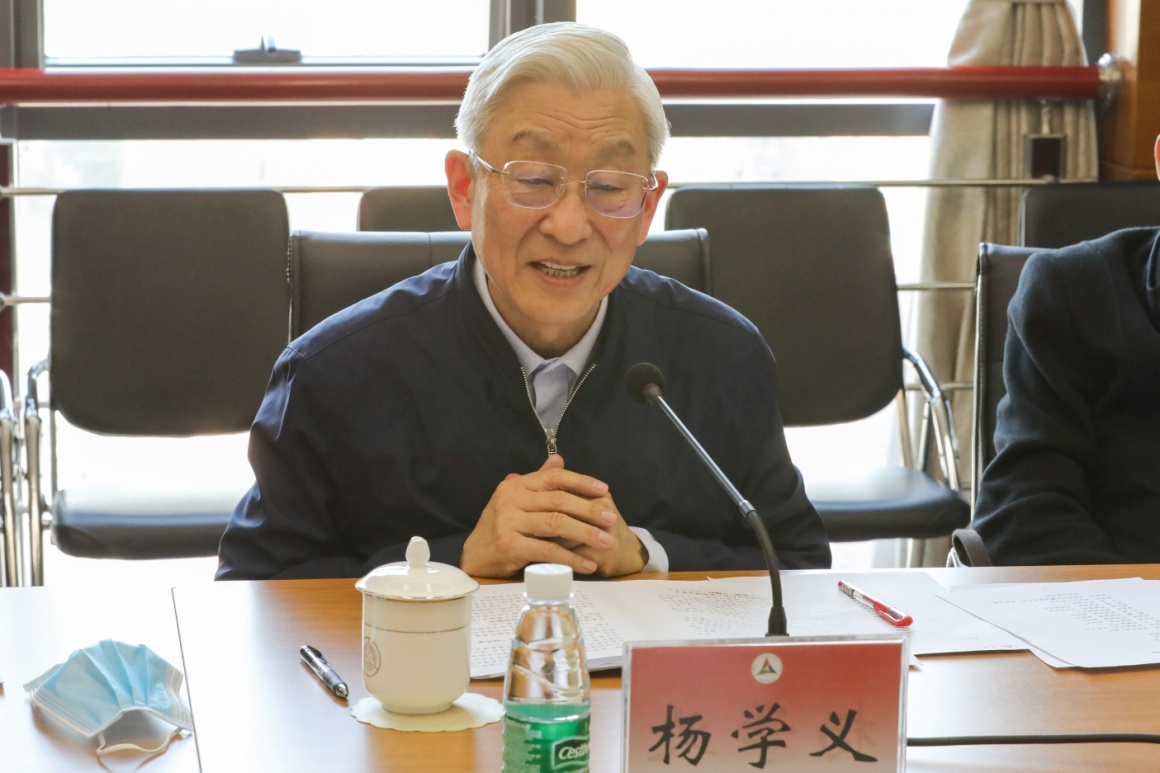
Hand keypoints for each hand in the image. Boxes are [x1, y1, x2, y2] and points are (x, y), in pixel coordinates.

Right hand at [462, 455, 620, 578]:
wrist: (475, 556)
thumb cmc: (500, 526)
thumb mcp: (516, 500)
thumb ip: (538, 481)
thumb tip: (558, 459)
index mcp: (516, 485)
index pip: (554, 477)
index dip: (581, 482)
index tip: (604, 490)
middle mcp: (511, 500)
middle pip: (559, 501)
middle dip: (590, 510)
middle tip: (612, 519)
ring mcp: (509, 523)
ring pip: (557, 524)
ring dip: (586, 533)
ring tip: (607, 541)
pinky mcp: (510, 546)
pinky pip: (548, 551)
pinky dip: (571, 559)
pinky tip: (588, 564)